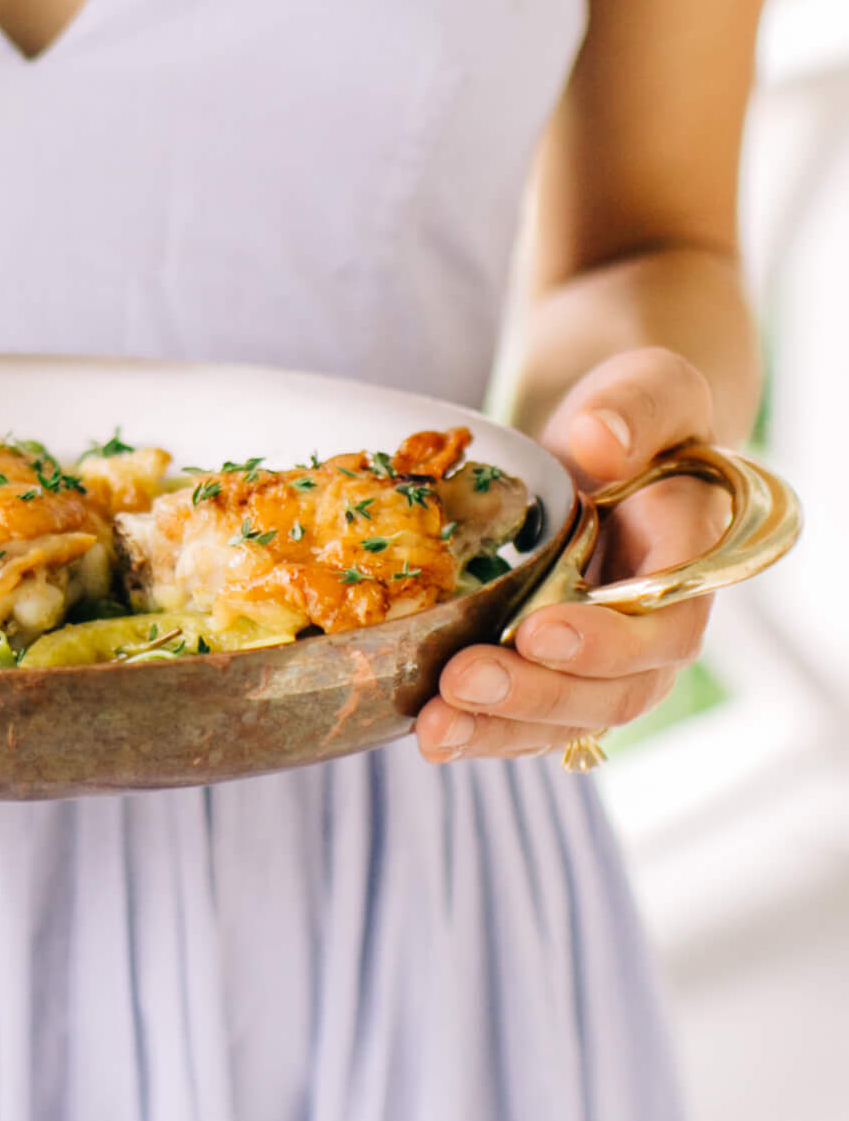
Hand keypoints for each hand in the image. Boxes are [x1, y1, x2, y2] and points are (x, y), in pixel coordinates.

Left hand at [415, 346, 723, 765]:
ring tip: (435, 729)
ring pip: (566, 719)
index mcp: (690, 563)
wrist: (603, 443)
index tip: (540, 630)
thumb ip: (635, 409)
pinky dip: (481, 731)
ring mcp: (606, 660)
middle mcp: (656, 628)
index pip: (663, 623)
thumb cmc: (634, 414)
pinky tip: (428, 733)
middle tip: (464, 680)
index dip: (607, 640)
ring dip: (500, 729)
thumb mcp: (649, 387)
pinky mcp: (555, 670)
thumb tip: (599, 440)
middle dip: (537, 694)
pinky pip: (527, 719)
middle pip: (613, 690)